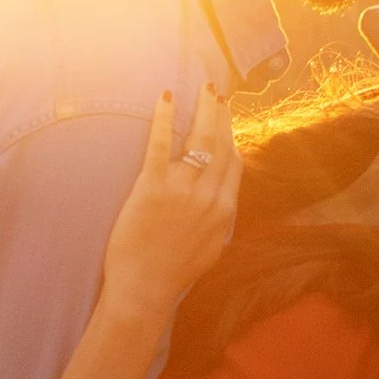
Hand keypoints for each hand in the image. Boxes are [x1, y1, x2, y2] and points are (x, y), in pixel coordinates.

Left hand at [99, 82, 240, 324]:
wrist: (144, 289)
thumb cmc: (173, 274)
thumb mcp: (210, 249)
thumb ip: (219, 221)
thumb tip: (222, 204)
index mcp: (223, 211)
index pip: (233, 164)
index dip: (232, 138)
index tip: (229, 121)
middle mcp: (208, 196)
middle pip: (220, 145)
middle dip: (222, 115)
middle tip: (218, 94)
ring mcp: (181, 190)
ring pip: (199, 139)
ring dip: (204, 109)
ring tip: (204, 90)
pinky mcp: (152, 187)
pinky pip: (160, 144)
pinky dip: (164, 117)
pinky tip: (165, 97)